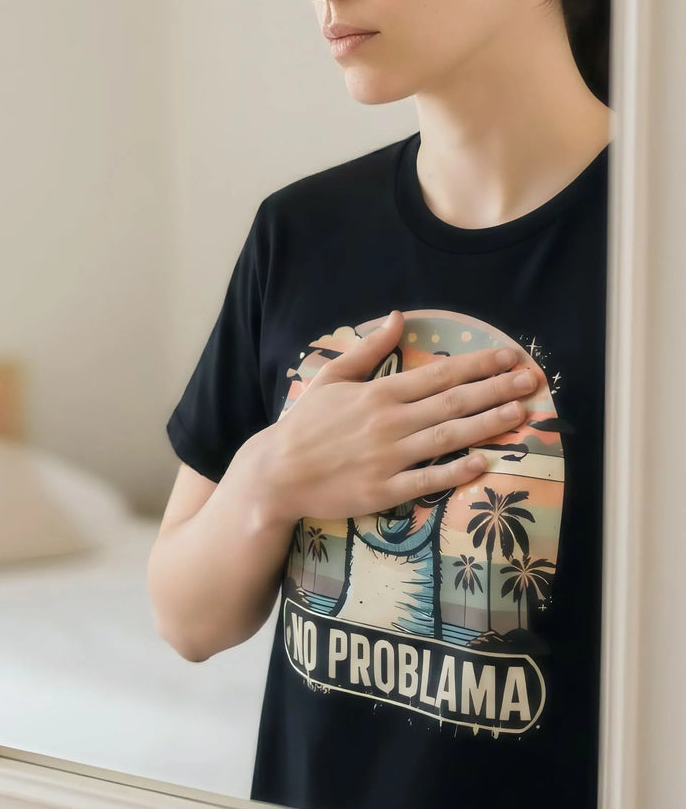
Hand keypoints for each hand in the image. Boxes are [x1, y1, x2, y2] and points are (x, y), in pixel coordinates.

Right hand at [248, 311, 534, 526]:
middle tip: (531, 380)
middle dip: (496, 389)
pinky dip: (455, 471)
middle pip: (452, 403)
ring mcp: (388, 458)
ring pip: (448, 438)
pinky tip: (482, 463)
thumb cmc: (305, 424)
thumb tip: (398, 317)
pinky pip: (427, 480)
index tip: (509, 356)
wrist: (277, 472)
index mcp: (378, 393)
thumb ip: (368, 349)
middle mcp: (389, 423)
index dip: (478, 364)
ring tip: (520, 413)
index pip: (438, 374)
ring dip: (486, 424)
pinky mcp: (384, 490)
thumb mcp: (332, 378)